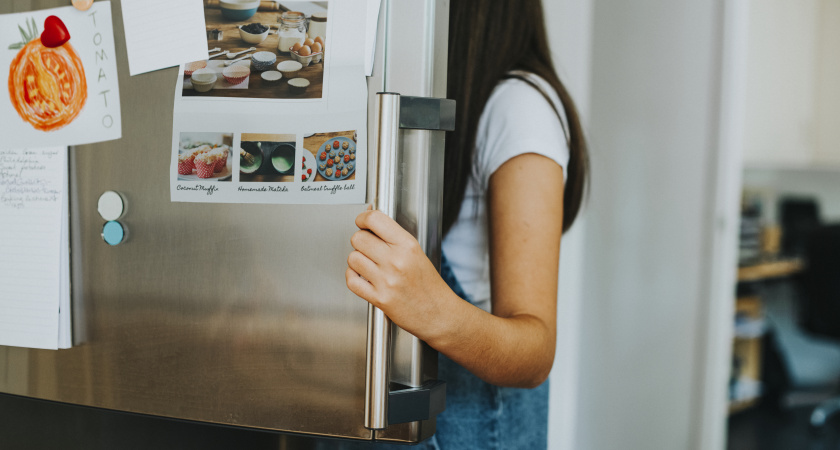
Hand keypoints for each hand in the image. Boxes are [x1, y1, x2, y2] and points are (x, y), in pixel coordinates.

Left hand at [345, 209, 453, 339]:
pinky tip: (362, 276)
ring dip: (357, 260)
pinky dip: (352, 277)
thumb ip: (394, 238)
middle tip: (367, 246)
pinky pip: (352, 280)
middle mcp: (396, 261)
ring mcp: (387, 280)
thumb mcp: (417, 253)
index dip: (363, 218)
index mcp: (408, 246)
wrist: (438, 313)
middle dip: (360, 241)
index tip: (362, 221)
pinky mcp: (379, 298)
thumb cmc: (429, 285)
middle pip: (359, 238)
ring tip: (368, 264)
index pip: (375, 220)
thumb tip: (370, 222)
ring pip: (353, 258)